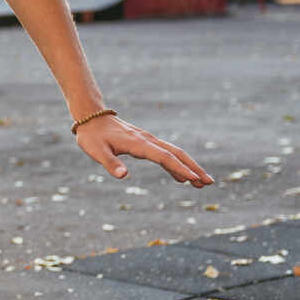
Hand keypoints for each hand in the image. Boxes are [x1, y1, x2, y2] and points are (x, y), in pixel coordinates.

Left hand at [75, 114, 213, 187]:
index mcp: (138, 144)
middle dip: (193, 168)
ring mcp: (147, 140)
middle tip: (209, 182)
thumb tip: (124, 176)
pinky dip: (175, 165)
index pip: (164, 157)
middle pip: (176, 154)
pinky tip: (181, 177)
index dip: (179, 168)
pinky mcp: (144, 142)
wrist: (91, 117)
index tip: (193, 179)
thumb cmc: (92, 136)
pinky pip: (165, 154)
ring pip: (174, 153)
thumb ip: (110, 163)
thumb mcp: (96, 151)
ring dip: (188, 167)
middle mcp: (147, 140)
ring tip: (202, 183)